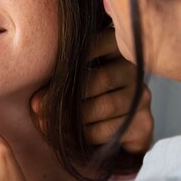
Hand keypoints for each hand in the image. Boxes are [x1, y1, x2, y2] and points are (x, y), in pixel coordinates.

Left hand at [42, 27, 150, 153]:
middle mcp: (132, 70)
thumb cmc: (80, 99)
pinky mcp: (143, 124)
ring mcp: (141, 97)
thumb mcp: (70, 79)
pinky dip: (84, 136)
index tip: (47, 70)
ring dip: (70, 119)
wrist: (107, 136)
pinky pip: (109, 130)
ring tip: (44, 123)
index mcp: (115, 49)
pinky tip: (70, 138)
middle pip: (100, 79)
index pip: (98, 43)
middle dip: (64, 95)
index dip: (74, 56)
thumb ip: (59, 72)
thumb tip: (37, 89)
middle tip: (36, 106)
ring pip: (103, 106)